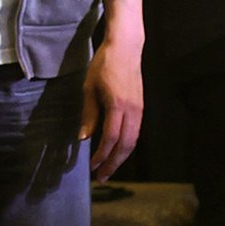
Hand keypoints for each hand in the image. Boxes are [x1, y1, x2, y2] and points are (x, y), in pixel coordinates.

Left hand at [79, 31, 144, 181]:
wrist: (126, 48)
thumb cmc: (104, 65)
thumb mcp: (89, 89)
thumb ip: (89, 115)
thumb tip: (83, 138)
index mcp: (117, 106)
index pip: (110, 139)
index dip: (101, 156)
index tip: (92, 167)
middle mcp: (132, 110)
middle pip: (126, 145)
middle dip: (113, 163)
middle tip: (102, 177)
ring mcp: (139, 109)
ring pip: (133, 141)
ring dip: (121, 157)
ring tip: (109, 168)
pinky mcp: (141, 107)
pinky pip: (135, 132)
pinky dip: (127, 146)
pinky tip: (117, 151)